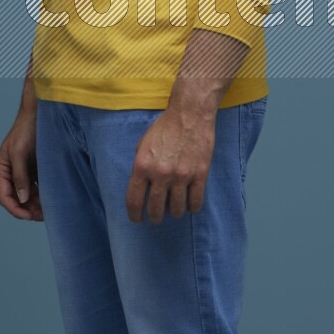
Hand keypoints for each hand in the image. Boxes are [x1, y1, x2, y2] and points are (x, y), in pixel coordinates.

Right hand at [0, 109, 43, 222]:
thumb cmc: (26, 129)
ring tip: (50, 209)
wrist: (40, 113)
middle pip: (16, 198)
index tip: (29, 216)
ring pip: (27, 195)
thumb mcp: (20, 152)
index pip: (4, 196)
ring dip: (36, 204)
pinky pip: (36, 186)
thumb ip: (20, 176)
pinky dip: (42, 194)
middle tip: (44, 215)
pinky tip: (52, 198)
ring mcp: (22, 171)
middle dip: (28, 209)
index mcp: (0, 169)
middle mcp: (9, 172)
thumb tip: (22, 199)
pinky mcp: (33, 168)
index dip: (15, 209)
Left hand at [126, 97, 216, 223]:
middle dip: (155, 217)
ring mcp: (181, 175)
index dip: (134, 215)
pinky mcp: (199, 174)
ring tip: (175, 210)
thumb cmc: (165, 127)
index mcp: (142, 166)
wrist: (190, 113)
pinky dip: (192, 208)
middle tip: (157, 217)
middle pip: (156, 209)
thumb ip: (141, 166)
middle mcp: (160, 174)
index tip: (137, 219)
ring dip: (175, 213)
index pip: (134, 201)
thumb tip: (141, 187)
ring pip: (177, 209)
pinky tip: (190, 205)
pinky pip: (196, 202)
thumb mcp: (143, 144)